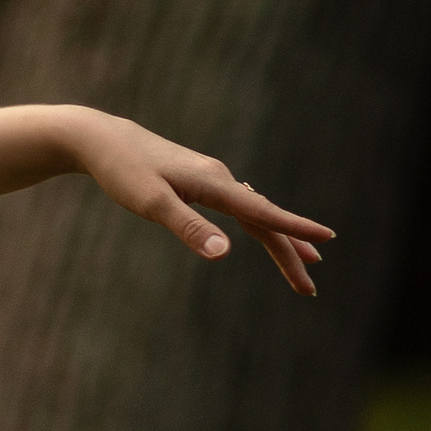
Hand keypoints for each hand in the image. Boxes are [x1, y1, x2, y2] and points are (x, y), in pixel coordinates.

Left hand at [65, 109, 334, 296]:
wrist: (104, 140)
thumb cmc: (123, 171)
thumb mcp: (151, 204)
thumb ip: (187, 227)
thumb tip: (224, 253)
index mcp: (214, 184)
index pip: (262, 212)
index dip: (295, 228)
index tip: (327, 239)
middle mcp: (220, 179)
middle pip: (264, 220)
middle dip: (289, 253)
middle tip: (309, 289)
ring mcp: (213, 180)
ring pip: (254, 214)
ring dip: (279, 241)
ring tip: (306, 263)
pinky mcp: (201, 182)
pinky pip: (241, 207)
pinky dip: (260, 224)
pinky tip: (266, 230)